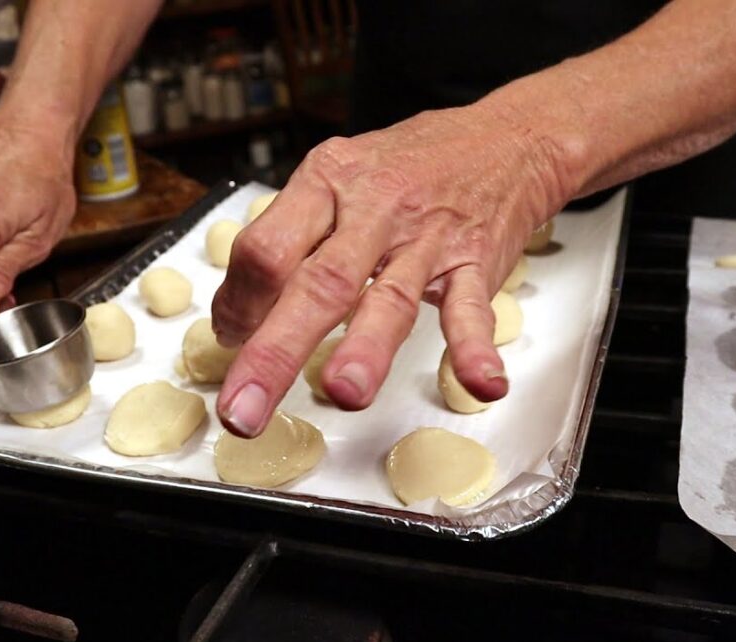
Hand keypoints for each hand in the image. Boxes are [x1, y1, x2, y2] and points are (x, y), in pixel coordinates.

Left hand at [212, 102, 579, 436]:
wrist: (505, 138)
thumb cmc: (408, 166)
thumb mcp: (339, 176)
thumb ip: (292, 237)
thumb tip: (240, 310)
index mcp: (326, 183)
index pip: (267, 248)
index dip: (239, 302)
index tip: (230, 340)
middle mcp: (373, 209)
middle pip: (318, 283)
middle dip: (275, 351)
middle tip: (243, 410)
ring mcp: (426, 239)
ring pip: (391, 298)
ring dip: (366, 349)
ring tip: (344, 394)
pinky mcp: (475, 262)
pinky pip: (473, 309)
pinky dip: (476, 348)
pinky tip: (480, 384)